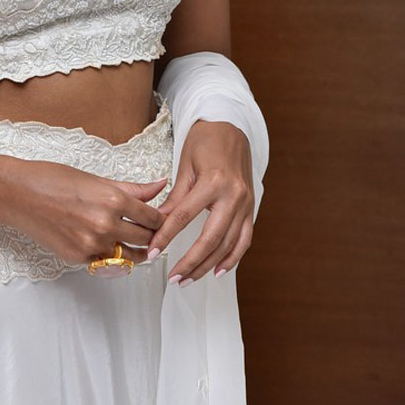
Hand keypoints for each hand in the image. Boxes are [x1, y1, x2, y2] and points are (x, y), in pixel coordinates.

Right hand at [0, 158, 169, 266]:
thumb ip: (132, 188)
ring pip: (128, 256)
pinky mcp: (78, 258)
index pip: (152, 218)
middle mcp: (106, 225)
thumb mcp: (96, 179)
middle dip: (151, 235)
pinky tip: (103, 242)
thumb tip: (160, 185)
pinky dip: (108, 253)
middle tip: (150, 230)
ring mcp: (92, 245)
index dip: (160, 218)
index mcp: (113, 199)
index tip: (159, 217)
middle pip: (145, 239)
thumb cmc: (53, 179)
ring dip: (134, 250)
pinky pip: (105, 261)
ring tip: (132, 240)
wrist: (18, 194)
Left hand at [146, 119, 254, 282]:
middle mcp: (233, 195)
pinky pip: (244, 239)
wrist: (231, 126)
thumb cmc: (205, 141)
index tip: (153, 251)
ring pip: (228, 244)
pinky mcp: (251, 208)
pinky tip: (218, 270)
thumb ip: (176, 198)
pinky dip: (232, 258)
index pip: (184, 217)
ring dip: (208, 265)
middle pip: (210, 238)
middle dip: (190, 262)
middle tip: (174, 277)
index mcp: (213, 182)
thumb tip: (159, 224)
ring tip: (190, 279)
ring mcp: (246, 203)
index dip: (166, 237)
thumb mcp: (185, 165)